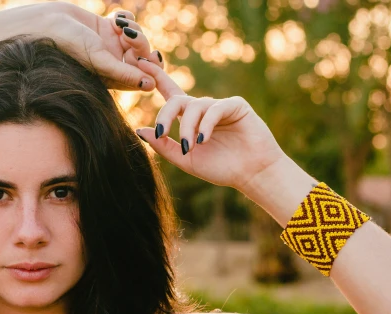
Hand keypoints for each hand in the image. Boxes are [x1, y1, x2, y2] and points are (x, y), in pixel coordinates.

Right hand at [36, 2, 159, 90]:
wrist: (48, 23)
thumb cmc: (70, 46)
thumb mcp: (100, 61)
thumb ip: (126, 74)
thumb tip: (151, 86)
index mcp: (112, 78)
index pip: (142, 77)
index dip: (150, 67)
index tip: (149, 57)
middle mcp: (113, 63)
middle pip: (142, 56)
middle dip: (141, 44)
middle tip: (129, 37)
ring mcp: (110, 45)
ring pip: (137, 37)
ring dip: (134, 29)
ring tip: (118, 26)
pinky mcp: (107, 27)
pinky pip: (129, 22)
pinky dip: (127, 18)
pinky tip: (115, 18)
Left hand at [133, 58, 288, 190]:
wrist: (252, 175)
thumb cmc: (221, 168)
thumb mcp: (186, 159)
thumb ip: (164, 146)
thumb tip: (139, 130)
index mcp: (191, 119)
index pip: (170, 94)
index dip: (156, 77)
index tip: (139, 62)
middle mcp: (203, 109)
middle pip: (177, 100)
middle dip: (165, 115)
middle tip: (161, 133)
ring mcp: (220, 105)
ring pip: (194, 106)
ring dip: (187, 127)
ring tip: (189, 146)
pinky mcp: (235, 105)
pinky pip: (215, 109)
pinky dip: (206, 124)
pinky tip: (204, 139)